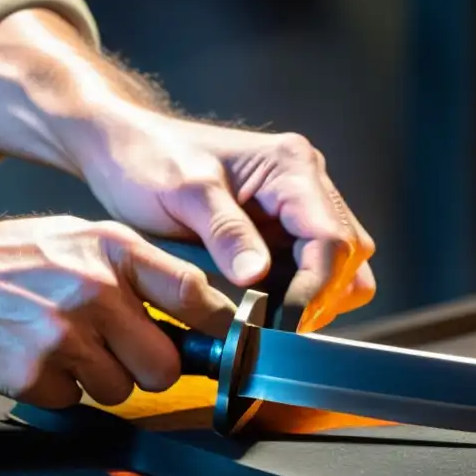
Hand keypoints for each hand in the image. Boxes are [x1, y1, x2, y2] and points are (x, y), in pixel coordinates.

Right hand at [0, 215, 234, 408]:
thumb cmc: (24, 261)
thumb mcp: (89, 240)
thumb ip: (143, 272)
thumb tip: (201, 313)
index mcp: (116, 253)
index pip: (193, 295)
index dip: (216, 327)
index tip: (222, 342)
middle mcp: (96, 293)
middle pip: (166, 366)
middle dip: (152, 368)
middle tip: (125, 352)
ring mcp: (64, 337)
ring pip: (122, 392)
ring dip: (104, 379)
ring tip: (70, 346)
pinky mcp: (35, 375)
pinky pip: (77, 403)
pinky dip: (64, 389)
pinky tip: (42, 358)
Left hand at [68, 115, 377, 331]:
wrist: (126, 147)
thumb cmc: (148, 159)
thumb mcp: (181, 192)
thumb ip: (224, 232)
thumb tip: (258, 276)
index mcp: (291, 167)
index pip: (332, 239)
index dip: (315, 289)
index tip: (282, 325)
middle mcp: (308, 184)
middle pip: (349, 256)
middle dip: (318, 298)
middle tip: (272, 328)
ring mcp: (300, 209)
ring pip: (342, 269)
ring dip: (314, 301)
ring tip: (266, 319)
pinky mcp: (287, 232)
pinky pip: (315, 274)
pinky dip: (299, 299)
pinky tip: (263, 308)